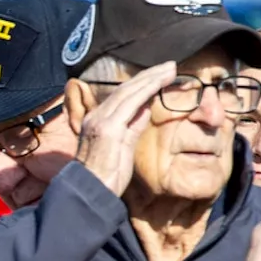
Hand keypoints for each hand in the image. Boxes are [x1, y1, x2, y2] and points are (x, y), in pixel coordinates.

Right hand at [74, 61, 176, 195]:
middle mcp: (95, 118)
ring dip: (151, 78)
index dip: (142, 84)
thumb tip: (146, 108)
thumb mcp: (122, 148)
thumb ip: (132, 126)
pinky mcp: (108, 128)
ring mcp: (100, 122)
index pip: (121, 97)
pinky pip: (131, 102)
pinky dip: (147, 89)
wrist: (90, 194)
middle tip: (169, 66)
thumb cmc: (106, 178)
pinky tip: (160, 82)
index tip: (160, 76)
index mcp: (97, 122)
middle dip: (149, 76)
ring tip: (170, 69)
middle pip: (125, 90)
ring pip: (128, 92)